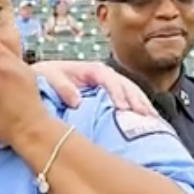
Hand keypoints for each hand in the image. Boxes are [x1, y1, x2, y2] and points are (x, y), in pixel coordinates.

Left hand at [35, 59, 155, 114]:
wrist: (40, 84)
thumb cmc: (43, 78)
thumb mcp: (48, 77)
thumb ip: (61, 85)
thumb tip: (76, 100)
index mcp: (91, 70)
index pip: (109, 78)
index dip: (117, 91)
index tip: (122, 107)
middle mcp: (103, 77)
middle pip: (126, 85)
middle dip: (136, 99)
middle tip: (146, 116)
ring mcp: (108, 87)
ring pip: (130, 93)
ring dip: (142, 105)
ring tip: (152, 120)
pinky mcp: (109, 99)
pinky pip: (127, 103)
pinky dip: (137, 111)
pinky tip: (148, 122)